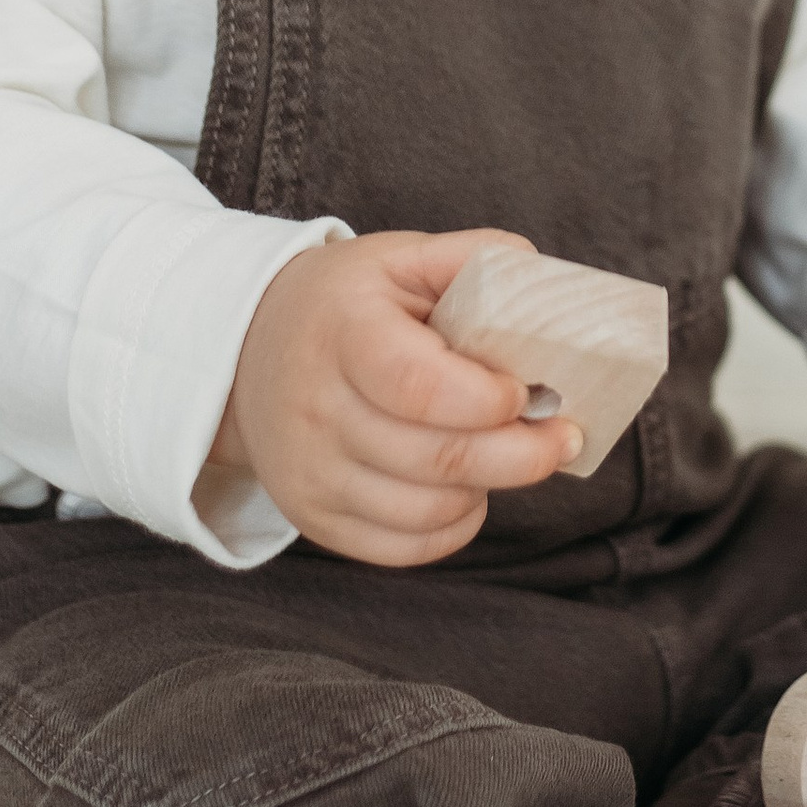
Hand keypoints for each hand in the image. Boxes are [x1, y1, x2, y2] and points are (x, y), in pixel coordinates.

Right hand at [207, 229, 579, 564]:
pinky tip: (470, 487)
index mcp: (342, 333)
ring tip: (510, 454)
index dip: (487, 398)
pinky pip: (404, 547)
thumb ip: (470, 258)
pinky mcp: (315, 518)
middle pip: (436, 458)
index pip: (419, 386)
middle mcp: (316, 410)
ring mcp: (311, 473)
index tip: (526, 389)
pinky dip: (455, 525)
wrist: (245, 354)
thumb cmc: (342, 306)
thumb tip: (538, 277)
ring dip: (489, 487)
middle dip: (521, 454)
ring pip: (427, 510)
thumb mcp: (397, 258)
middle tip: (561, 435)